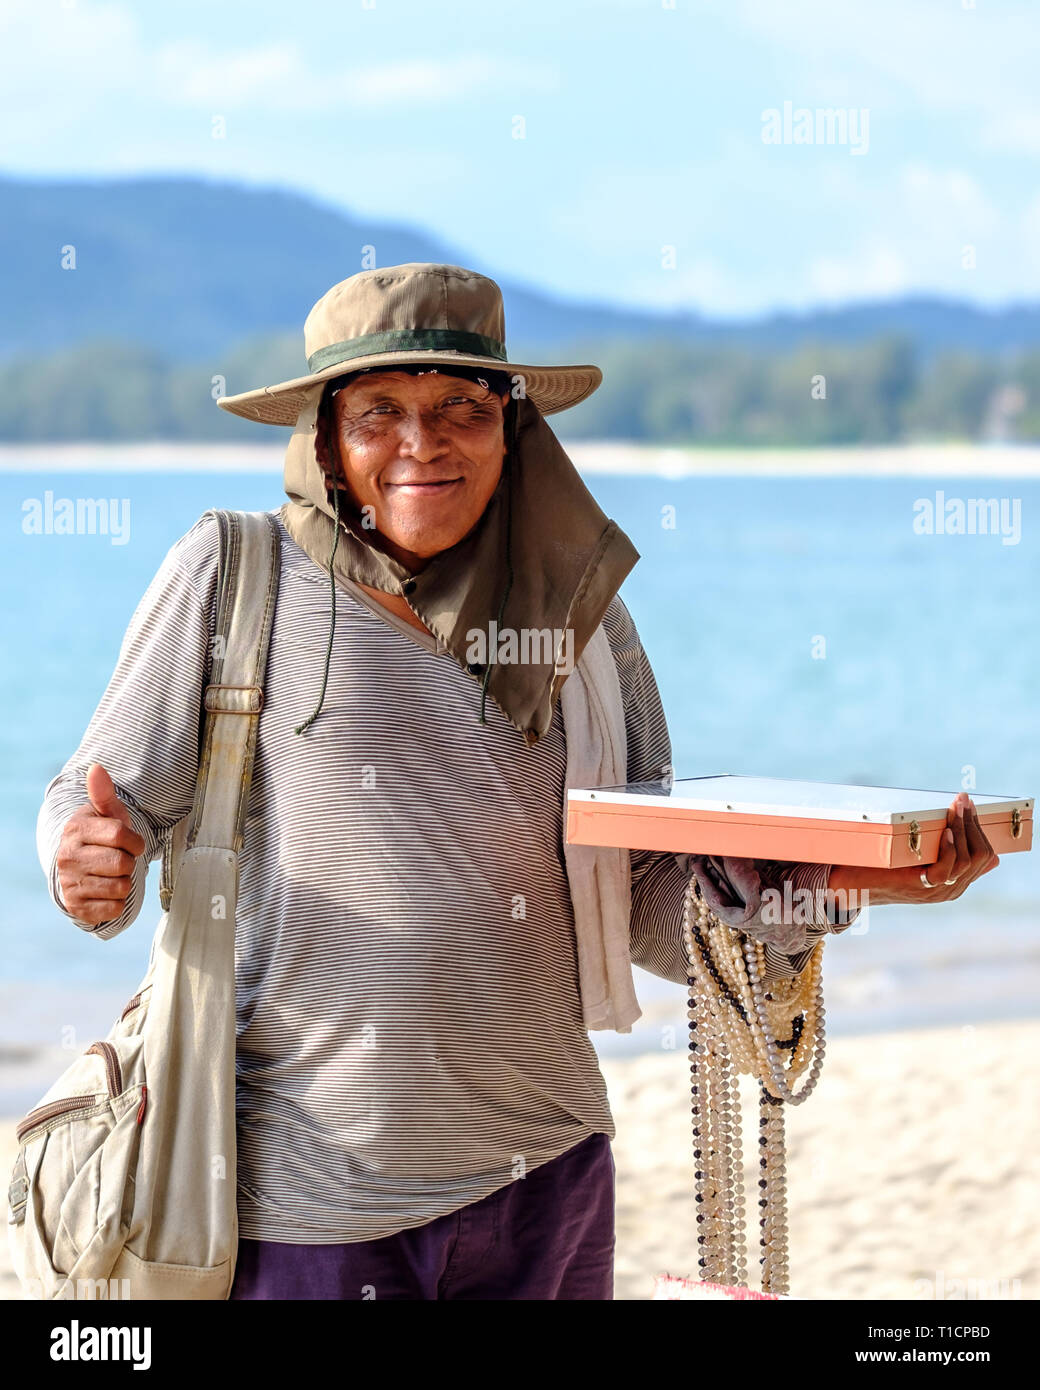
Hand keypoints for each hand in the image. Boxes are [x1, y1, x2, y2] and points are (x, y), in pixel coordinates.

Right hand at [56, 763, 145, 924]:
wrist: (79, 870)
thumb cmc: (100, 837)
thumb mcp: (105, 814)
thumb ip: (104, 793)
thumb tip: (97, 768)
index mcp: (76, 831)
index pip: (121, 834)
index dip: (135, 840)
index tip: (131, 843)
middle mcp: (68, 857)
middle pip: (123, 863)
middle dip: (129, 862)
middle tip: (118, 860)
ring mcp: (70, 884)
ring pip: (121, 886)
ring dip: (125, 882)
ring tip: (112, 874)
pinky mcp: (77, 907)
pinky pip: (115, 908)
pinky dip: (118, 902)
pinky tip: (107, 891)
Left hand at [828, 792, 999, 905]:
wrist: (850, 885)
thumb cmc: (882, 866)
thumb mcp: (920, 858)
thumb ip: (943, 854)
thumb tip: (976, 844)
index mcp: (954, 883)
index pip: (984, 856)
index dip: (979, 828)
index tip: (970, 805)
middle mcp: (950, 890)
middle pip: (979, 856)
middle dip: (973, 824)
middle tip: (963, 800)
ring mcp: (935, 891)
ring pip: (966, 860)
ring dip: (963, 829)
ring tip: (956, 808)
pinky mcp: (918, 887)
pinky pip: (946, 870)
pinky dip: (949, 850)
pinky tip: (946, 833)